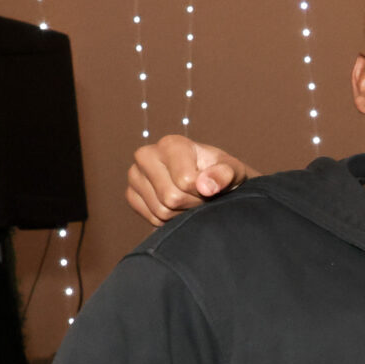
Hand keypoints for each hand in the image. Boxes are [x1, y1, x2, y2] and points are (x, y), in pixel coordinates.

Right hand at [127, 135, 248, 225]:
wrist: (208, 181)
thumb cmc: (222, 173)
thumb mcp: (233, 171)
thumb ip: (224, 175)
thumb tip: (205, 187)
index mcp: (170, 144)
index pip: (185, 181)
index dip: (203, 190)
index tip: (210, 184)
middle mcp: (146, 155)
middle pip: (171, 198)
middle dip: (193, 203)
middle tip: (202, 195)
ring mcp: (135, 175)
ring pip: (161, 210)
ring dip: (182, 212)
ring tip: (190, 198)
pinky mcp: (131, 194)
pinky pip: (152, 218)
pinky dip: (169, 219)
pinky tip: (177, 206)